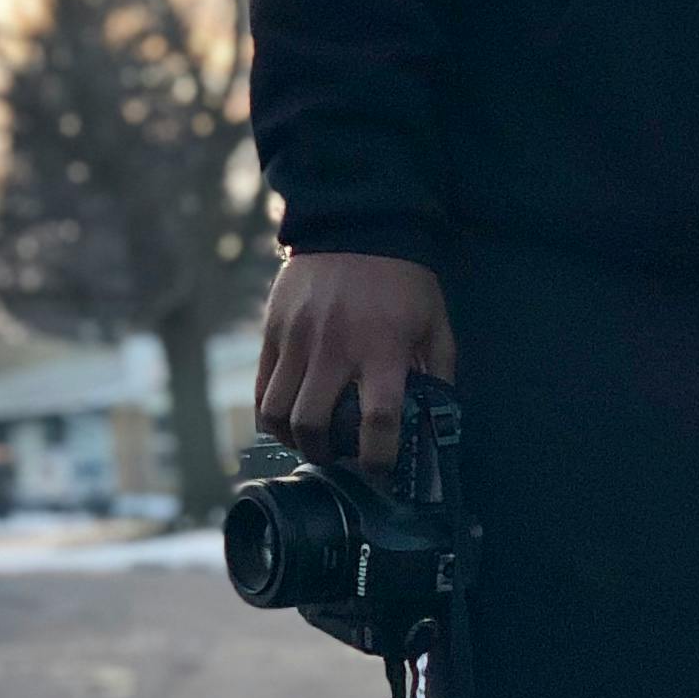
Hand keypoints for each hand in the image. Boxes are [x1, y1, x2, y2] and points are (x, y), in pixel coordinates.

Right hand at [255, 253, 457, 472]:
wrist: (356, 223)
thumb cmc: (403, 279)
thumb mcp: (435, 323)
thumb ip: (437, 372)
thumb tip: (437, 419)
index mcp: (382, 348)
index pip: (378, 420)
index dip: (378, 458)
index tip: (381, 473)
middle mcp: (335, 348)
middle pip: (313, 425)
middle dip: (324, 455)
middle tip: (336, 458)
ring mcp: (297, 338)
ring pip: (277, 411)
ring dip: (291, 439)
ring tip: (308, 441)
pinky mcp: (272, 329)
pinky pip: (261, 386)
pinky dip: (270, 413)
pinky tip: (286, 417)